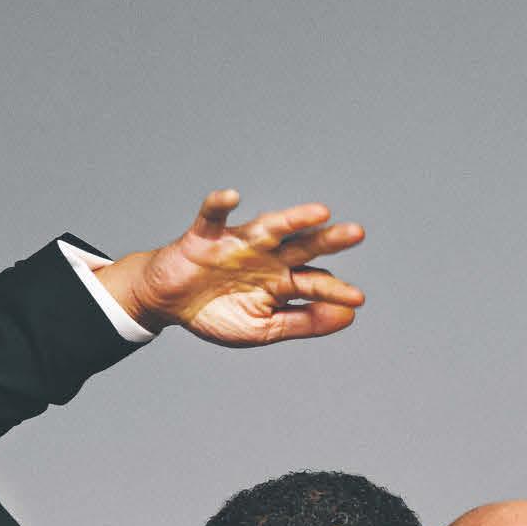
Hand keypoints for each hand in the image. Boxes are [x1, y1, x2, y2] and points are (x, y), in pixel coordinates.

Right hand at [96, 189, 365, 346]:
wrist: (169, 304)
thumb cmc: (218, 314)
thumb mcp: (264, 329)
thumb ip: (304, 322)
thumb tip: (350, 316)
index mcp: (282, 282)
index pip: (315, 283)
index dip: (335, 290)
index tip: (357, 299)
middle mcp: (266, 258)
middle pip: (303, 246)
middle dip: (328, 240)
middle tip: (356, 233)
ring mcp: (238, 244)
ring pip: (269, 227)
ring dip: (293, 219)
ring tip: (319, 213)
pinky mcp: (205, 236)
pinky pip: (213, 216)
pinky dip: (220, 204)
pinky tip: (233, 196)